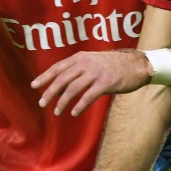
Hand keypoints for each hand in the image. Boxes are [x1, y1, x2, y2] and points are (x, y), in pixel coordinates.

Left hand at [33, 50, 150, 115]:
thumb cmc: (114, 65)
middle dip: (50, 91)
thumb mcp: (94, 62)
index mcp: (81, 57)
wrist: (137, 65)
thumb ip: (79, 70)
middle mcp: (86, 63)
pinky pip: (88, 96)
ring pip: (73, 88)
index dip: (45, 76)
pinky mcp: (106, 83)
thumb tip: (61, 85)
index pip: (58, 67)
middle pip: (62, 79)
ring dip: (63, 101)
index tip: (34, 86)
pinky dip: (79, 106)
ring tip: (57, 111)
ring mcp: (96, 73)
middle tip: (42, 103)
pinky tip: (74, 113)